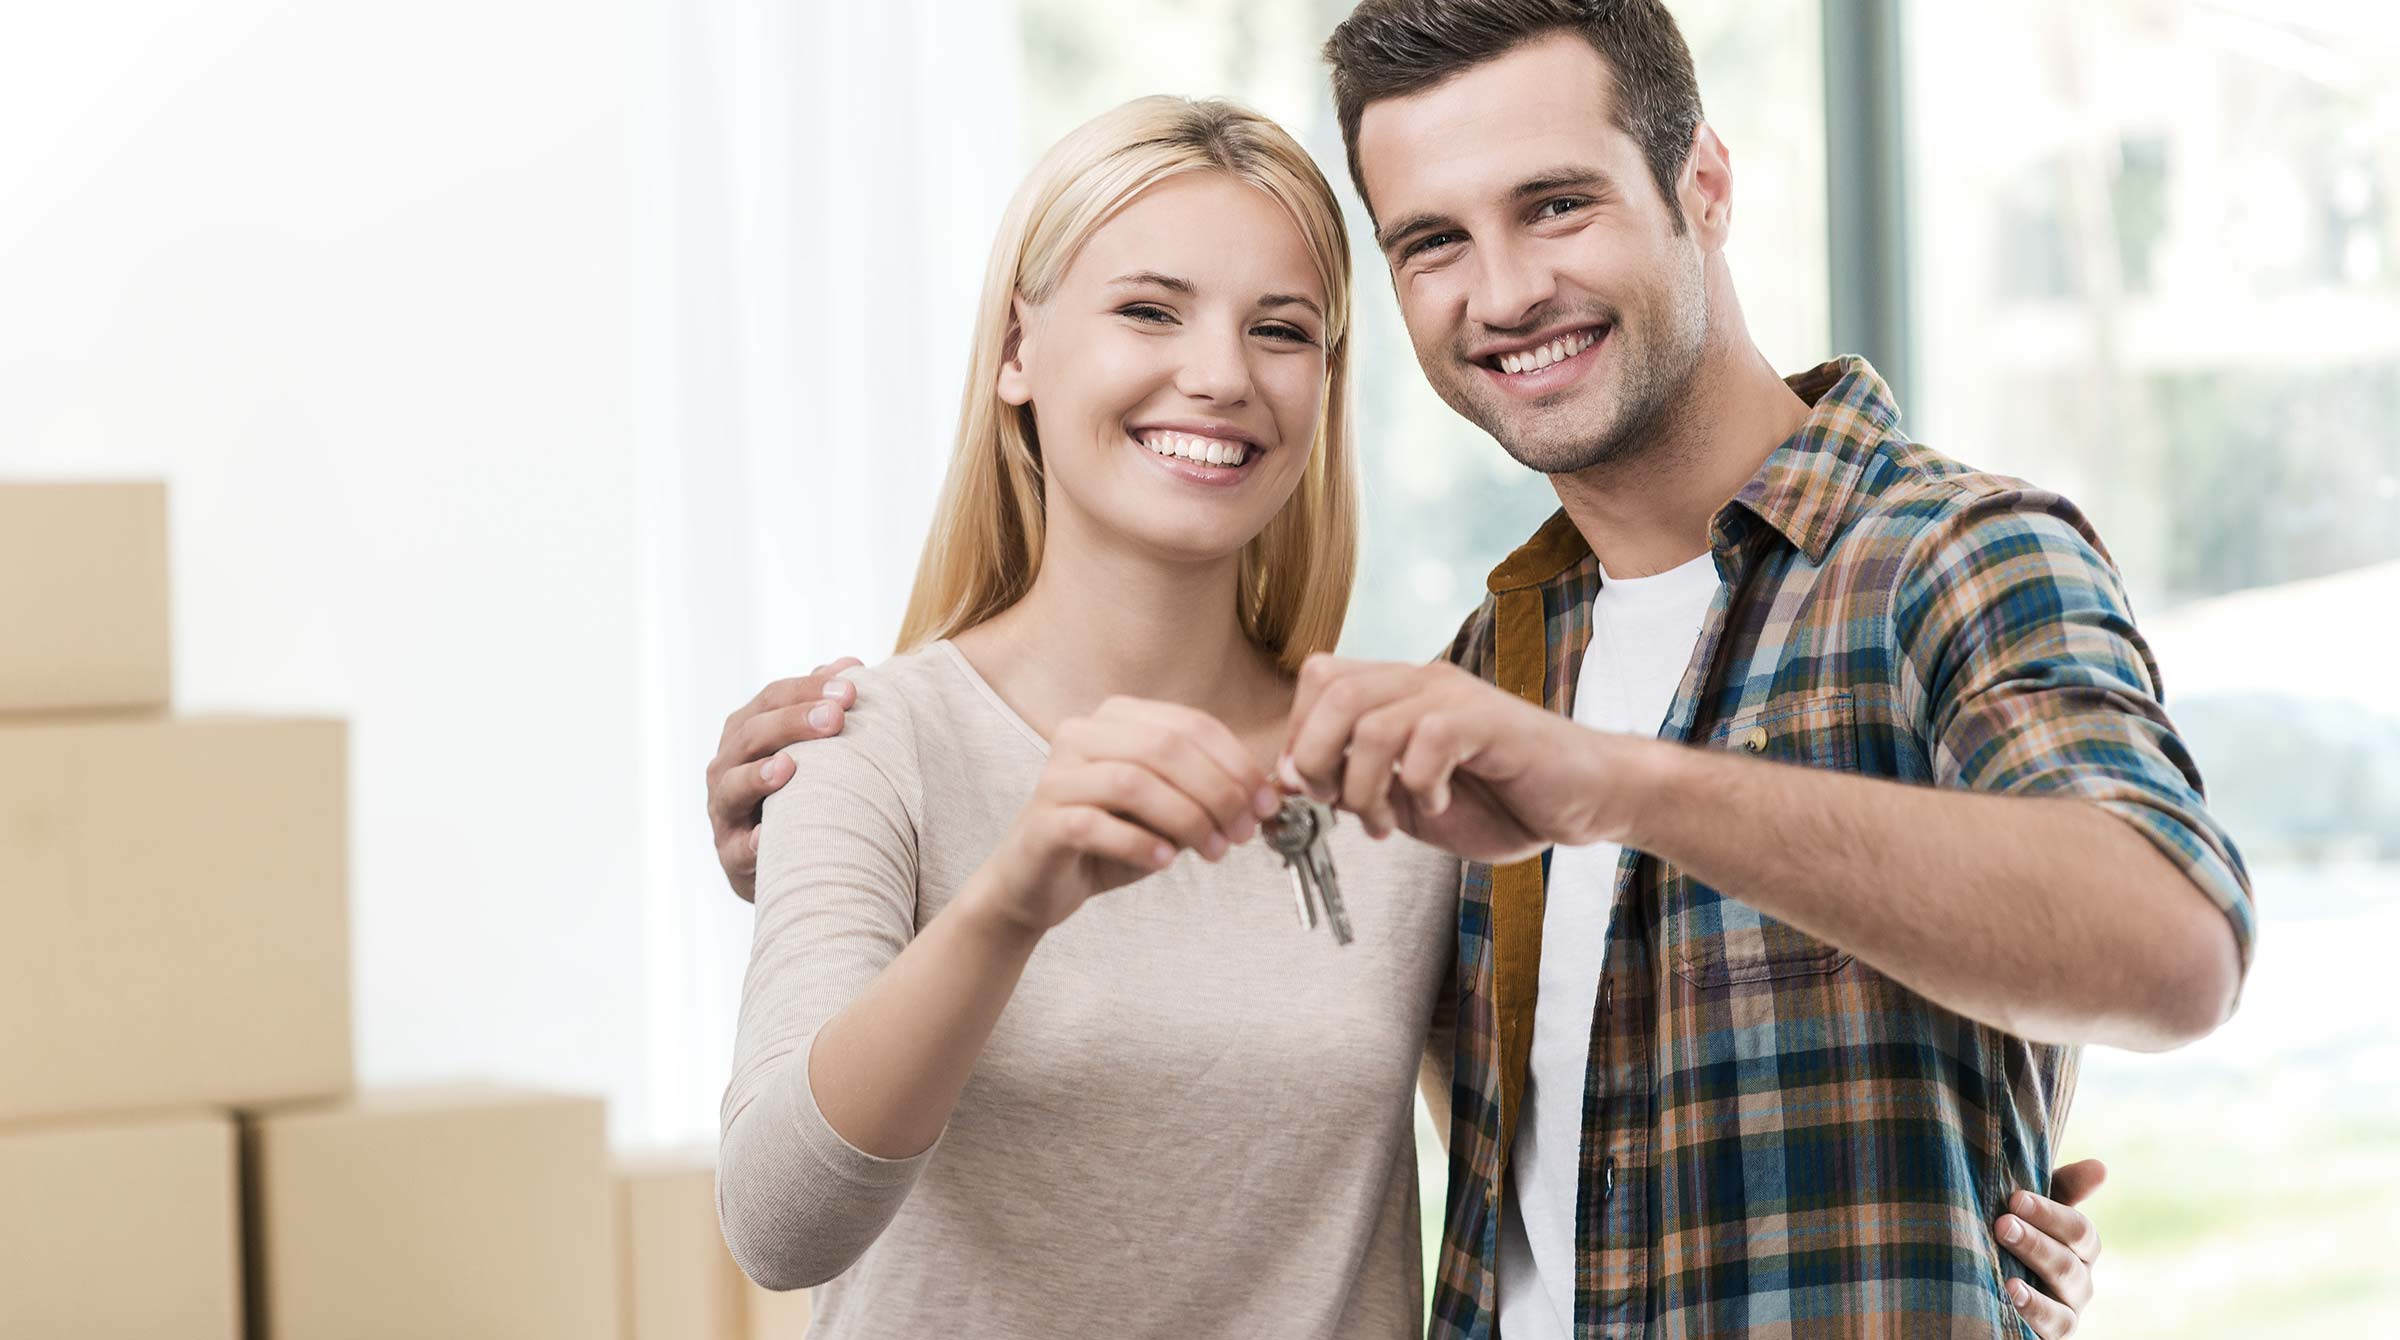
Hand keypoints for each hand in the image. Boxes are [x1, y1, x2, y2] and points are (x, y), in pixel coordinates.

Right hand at [707, 658, 861, 900]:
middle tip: (835, 718)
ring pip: (732, 787)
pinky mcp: (731, 856)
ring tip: (789, 766)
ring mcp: (724, 811)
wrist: (781, 858)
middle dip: (792, 722)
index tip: (848, 689)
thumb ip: (820, 705)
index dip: (806, 690)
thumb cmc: (795, 789)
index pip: (770, 699)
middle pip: (752, 735)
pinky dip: (751, 843)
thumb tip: (849, 664)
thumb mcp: (805, 745)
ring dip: (758, 776)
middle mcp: (726, 766)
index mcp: (745, 733)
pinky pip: (738, 849)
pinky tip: (767, 836)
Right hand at [968, 697, 1281, 934]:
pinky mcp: (1043, 820)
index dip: (1237, 762)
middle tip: (1243, 832)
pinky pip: (1098, 824)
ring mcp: (1058, 775)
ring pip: (1134, 782)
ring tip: (1213, 851)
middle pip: (1165, 747)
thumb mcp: (1167, 811)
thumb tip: (1265, 797)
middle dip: (1217, 792)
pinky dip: (1141, 844)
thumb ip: (1207, 794)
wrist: (1037, 882)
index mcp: (1117, 717)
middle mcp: (1081, 734)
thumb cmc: (1108, 841)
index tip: (1266, 803)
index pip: (1191, 724)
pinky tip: (1165, 862)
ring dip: (1186, 819)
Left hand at [1279, 656, 1642, 861]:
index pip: (1319, 679)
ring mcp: (1456, 697)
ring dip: (1364, 786)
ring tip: (1386, 821)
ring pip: (1370, 721)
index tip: (1313, 790)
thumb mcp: (1407, 800)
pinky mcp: (1489, 722)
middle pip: (1332, 689)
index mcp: (1399, 692)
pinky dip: (1419, 786)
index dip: (1299, 734)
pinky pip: (1427, 741)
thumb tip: (1288, 780)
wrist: (1584, 800)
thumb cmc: (1499, 799)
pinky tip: (1437, 804)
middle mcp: (1423, 682)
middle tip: (1337, 804)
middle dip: (1315, 757)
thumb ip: (1353, 784)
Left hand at [1997, 1157, 2106, 1338]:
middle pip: (2068, 1264)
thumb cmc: (2014, 1231)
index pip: (2079, 1230)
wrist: (1984, 1282)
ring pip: (2062, 1302)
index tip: (2015, 1198)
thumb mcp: (2031, 1209)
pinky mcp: (2050, 1334)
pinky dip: (2033, 1312)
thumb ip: (2062, 1189)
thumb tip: (2100, 1167)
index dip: (2050, 1214)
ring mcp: (2067, 1311)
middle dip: (2035, 1243)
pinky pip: (2050, 1327)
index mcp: (2079, 1247)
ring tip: (2006, 1274)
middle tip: (2002, 1224)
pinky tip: (2009, 1296)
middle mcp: (2079, 1281)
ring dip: (2035, 1287)